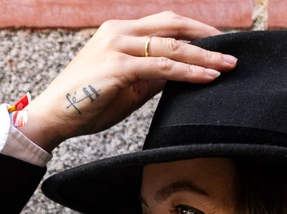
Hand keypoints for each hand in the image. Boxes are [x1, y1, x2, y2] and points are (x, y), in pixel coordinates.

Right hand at [15, 11, 238, 151]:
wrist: (53, 117)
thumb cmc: (87, 103)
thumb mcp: (128, 84)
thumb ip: (153, 74)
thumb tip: (183, 73)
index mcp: (119, 31)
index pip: (166, 23)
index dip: (195, 30)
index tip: (219, 42)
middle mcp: (119, 31)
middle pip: (173, 25)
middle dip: (207, 36)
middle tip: (233, 50)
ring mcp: (118, 46)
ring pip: (172, 46)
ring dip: (205, 56)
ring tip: (228, 65)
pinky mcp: (119, 67)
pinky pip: (163, 67)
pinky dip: (188, 72)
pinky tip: (208, 78)